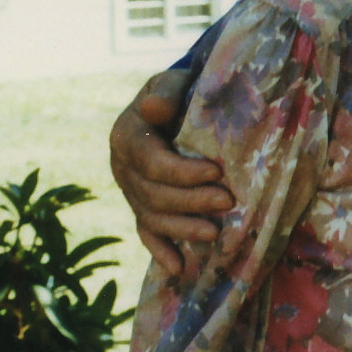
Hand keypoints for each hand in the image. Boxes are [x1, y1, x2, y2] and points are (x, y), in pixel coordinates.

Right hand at [110, 68, 231, 274]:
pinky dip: (160, 251)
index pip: (151, 161)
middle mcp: (122, 167)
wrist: (175, 105)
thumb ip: (165, 92)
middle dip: (191, 201)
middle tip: (228, 201)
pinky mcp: (141, 206)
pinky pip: (146, 232)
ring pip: (151, 217)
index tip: (216, 171)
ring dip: (182, 229)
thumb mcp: (172, 83)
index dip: (182, 171)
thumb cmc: (178, 92)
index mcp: (127, 136)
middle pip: (153, 194)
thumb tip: (154, 107)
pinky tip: (179, 268)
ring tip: (214, 234)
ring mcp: (130, 190)